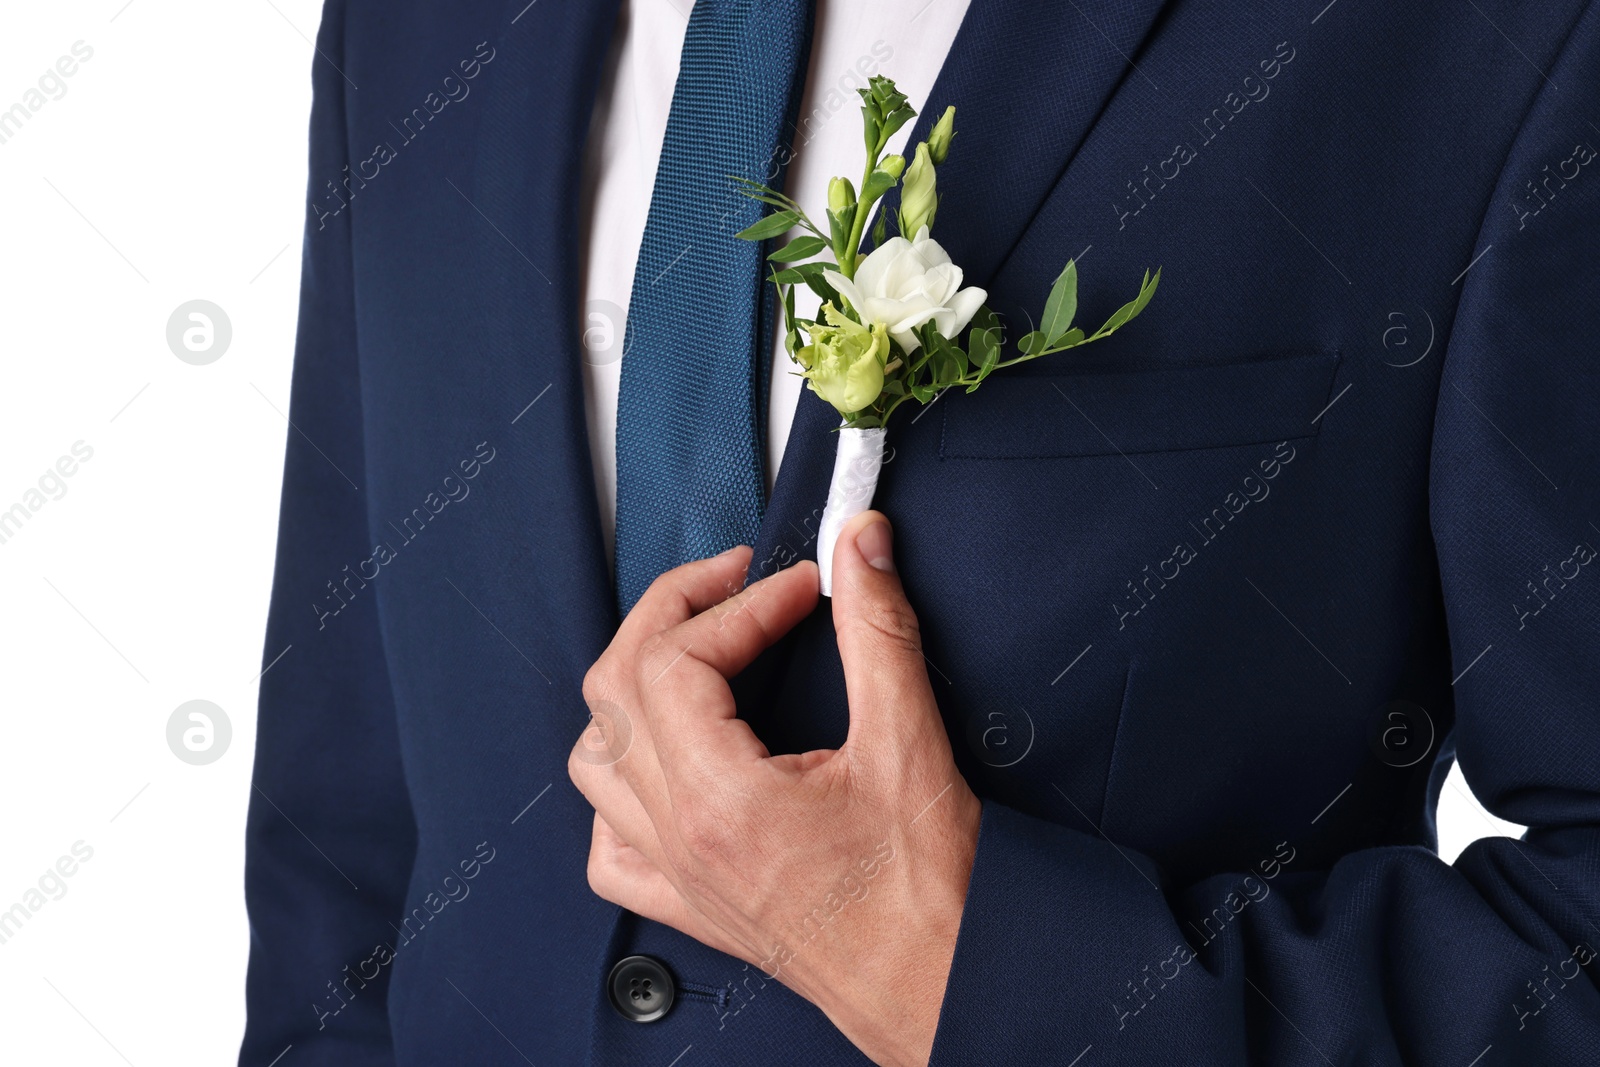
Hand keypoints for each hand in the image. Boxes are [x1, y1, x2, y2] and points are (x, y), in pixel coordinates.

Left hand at [568, 512, 980, 1066]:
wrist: (942, 985)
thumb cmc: (928, 894)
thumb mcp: (907, 742)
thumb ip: (877, 630)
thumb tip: (856, 547)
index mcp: (721, 799)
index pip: (679, 657)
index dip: (740, 602)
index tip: (798, 588)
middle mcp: (680, 839)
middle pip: (617, 688)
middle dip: (673, 614)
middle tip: (734, 583)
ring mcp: (675, 875)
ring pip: (596, 759)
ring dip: (633, 688)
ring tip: (693, 652)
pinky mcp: (688, 905)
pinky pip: (608, 842)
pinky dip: (621, 786)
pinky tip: (665, 761)